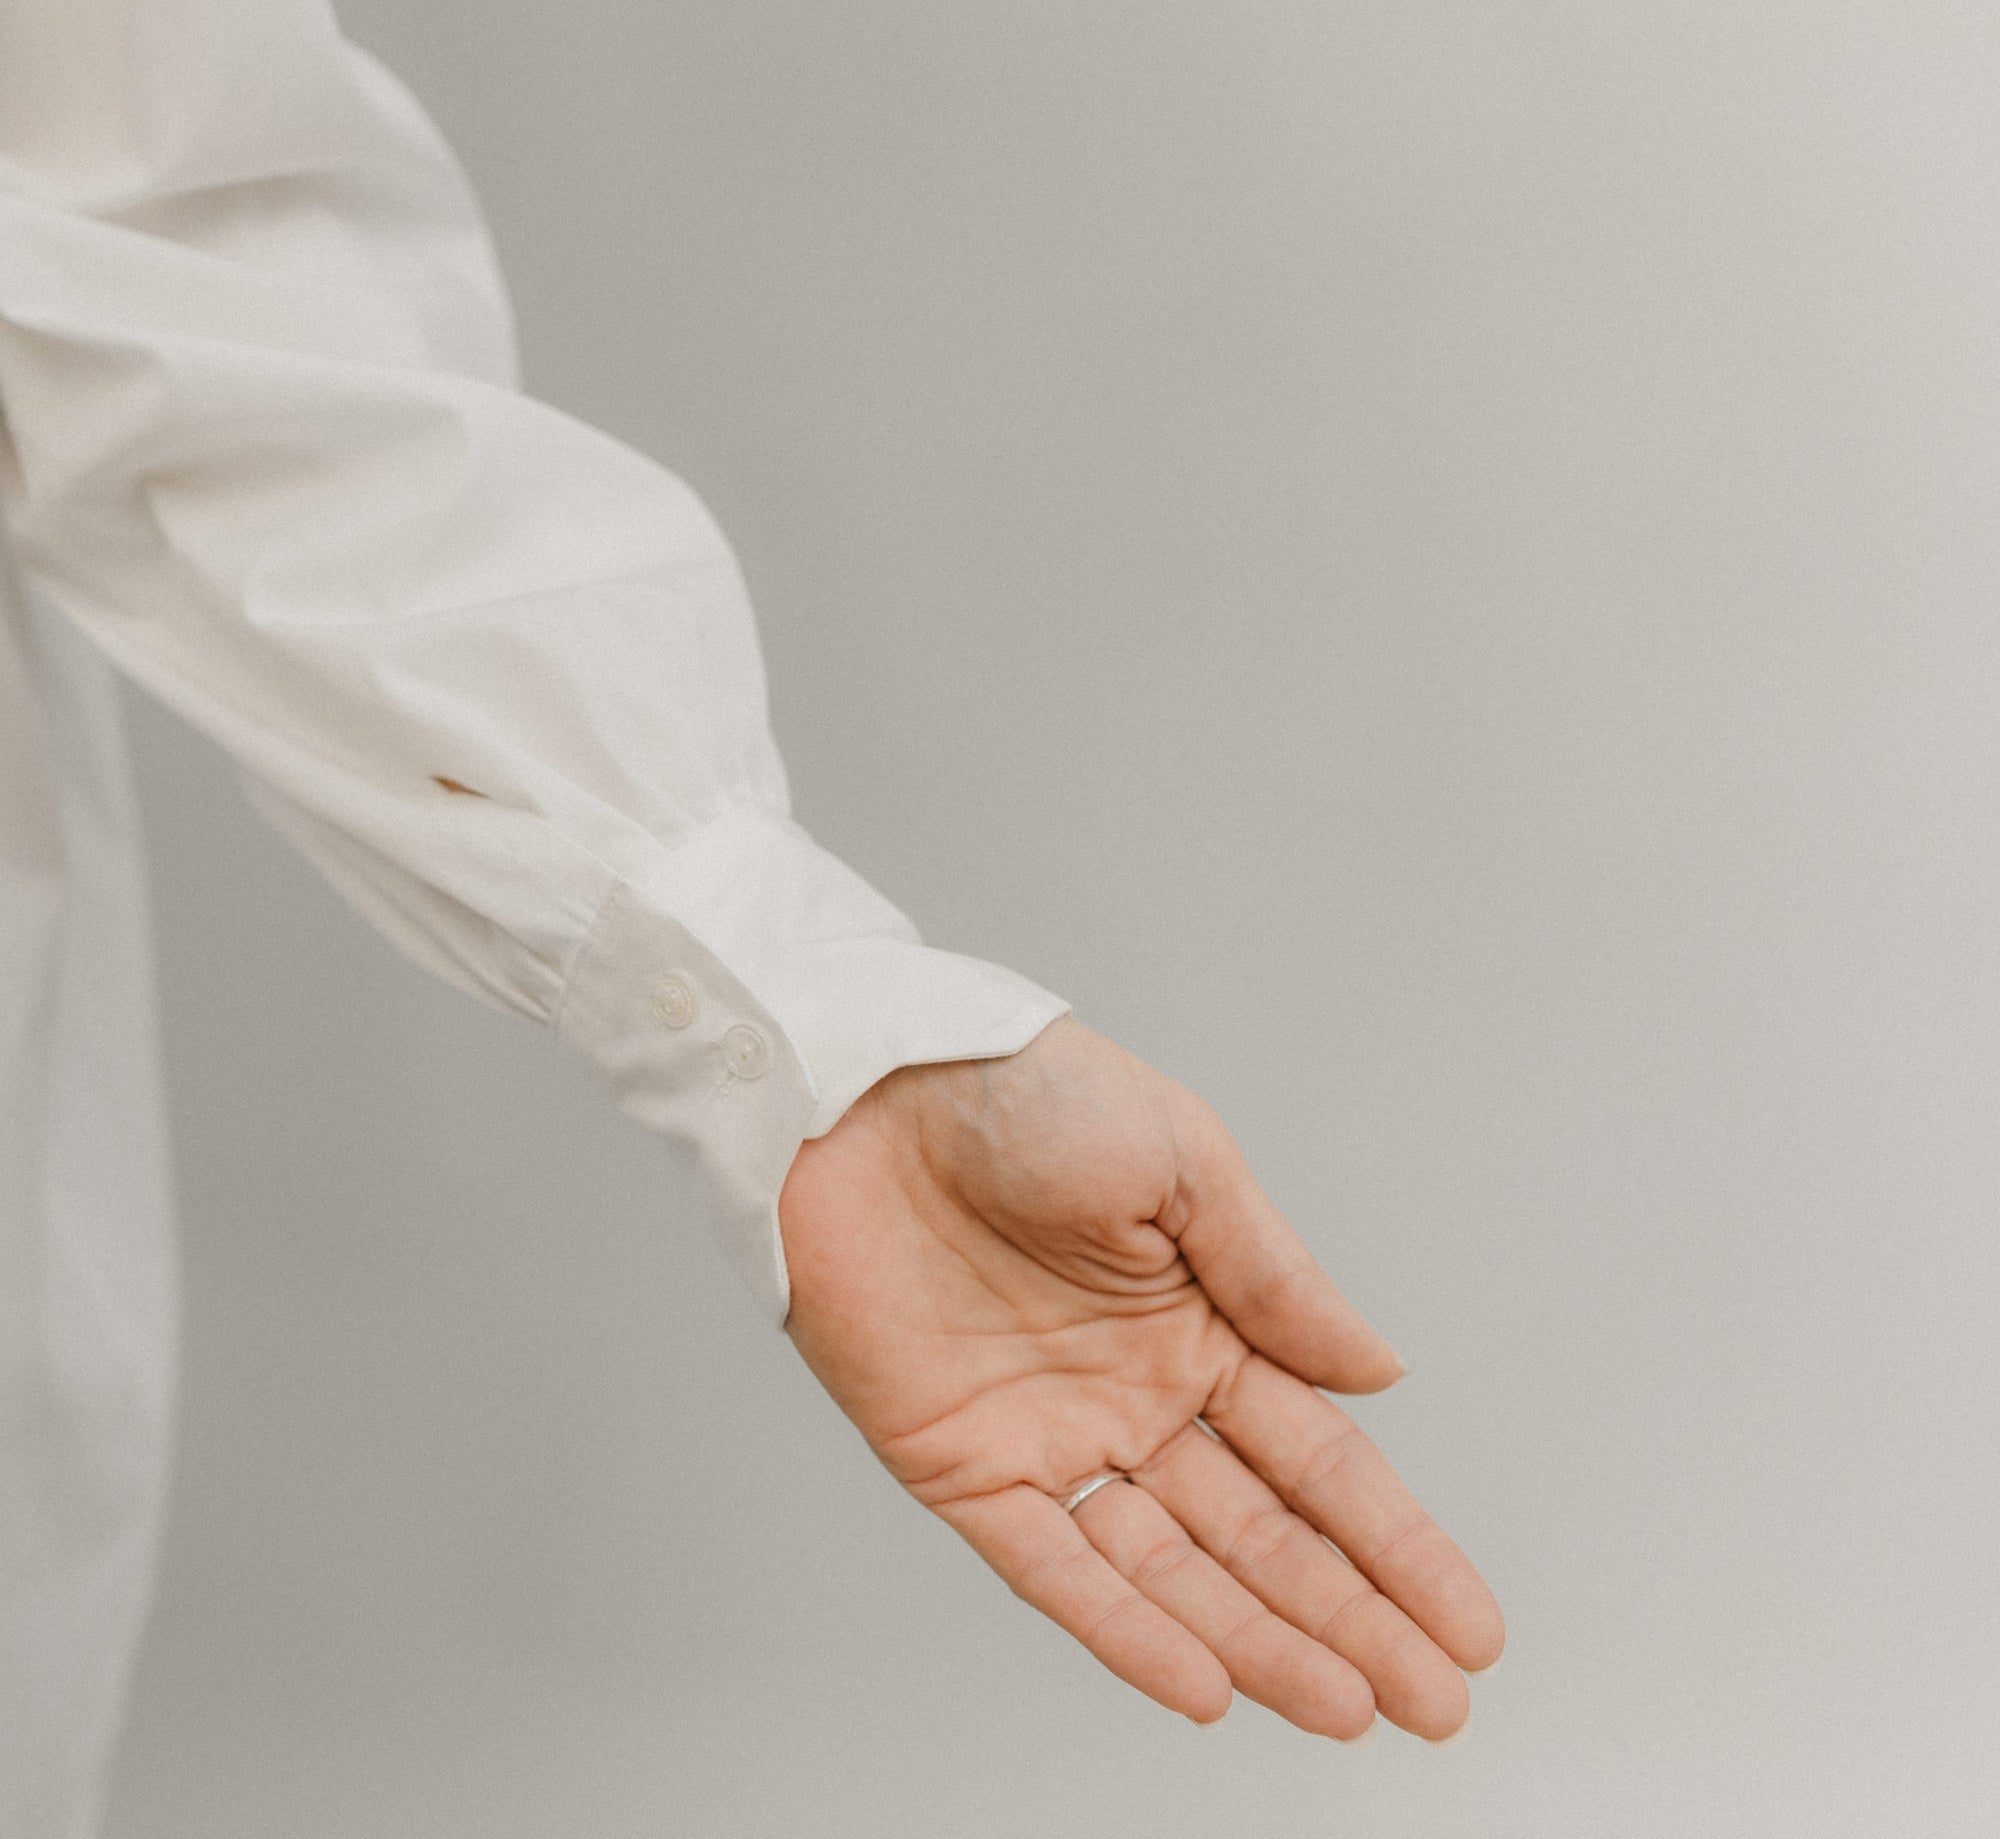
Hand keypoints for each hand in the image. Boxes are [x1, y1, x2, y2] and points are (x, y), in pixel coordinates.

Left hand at [778, 1016, 1503, 1738]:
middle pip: (1262, 1532)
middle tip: (1436, 1705)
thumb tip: (1381, 1373)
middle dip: (1352, 1618)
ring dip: (1259, 1642)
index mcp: (1200, 1318)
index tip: (1470, 1624)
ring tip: (1347, 1708)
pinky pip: (1052, 1565)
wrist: (858, 1084)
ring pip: (1172, 1568)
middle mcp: (1135, 1392)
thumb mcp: (1179, 1159)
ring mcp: (1051, 1434)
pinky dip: (1124, 1629)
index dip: (1397, 1542)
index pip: (1319, 1456)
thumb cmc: (1020, 1088)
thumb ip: (1275, 1277)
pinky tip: (1204, 1686)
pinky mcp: (960, 1462)